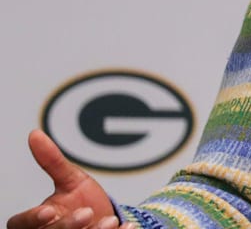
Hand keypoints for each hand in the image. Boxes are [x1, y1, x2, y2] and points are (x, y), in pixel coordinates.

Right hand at [6, 130, 133, 228]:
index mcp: (38, 222)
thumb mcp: (71, 179)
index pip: (21, 224)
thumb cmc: (84, 201)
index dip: (32, 219)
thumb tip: (35, 134)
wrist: (110, 219)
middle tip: (86, 212)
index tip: (50, 210)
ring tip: (110, 221)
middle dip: (68, 225)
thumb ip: (53, 162)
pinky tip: (126, 228)